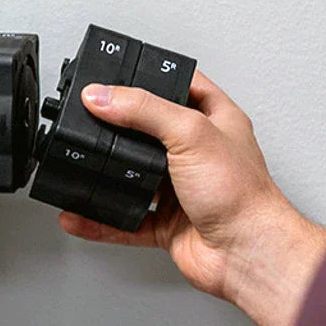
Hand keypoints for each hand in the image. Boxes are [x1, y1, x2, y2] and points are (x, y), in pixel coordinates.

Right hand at [58, 71, 325, 325]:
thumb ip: (143, 110)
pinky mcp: (166, 223)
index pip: (181, 85)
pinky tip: (79, 213)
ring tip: (79, 163)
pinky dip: (100, 218)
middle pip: (150, 131)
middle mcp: (198, 153)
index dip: (152, 76)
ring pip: (134, 177)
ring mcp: (181, 190)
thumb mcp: (191, 133)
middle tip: (90, 116)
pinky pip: (125, 219)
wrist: (246, 254)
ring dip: (106, 174)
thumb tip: (103, 96)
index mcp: (215, 121)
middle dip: (120, 127)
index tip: (119, 72)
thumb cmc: (242, 195)